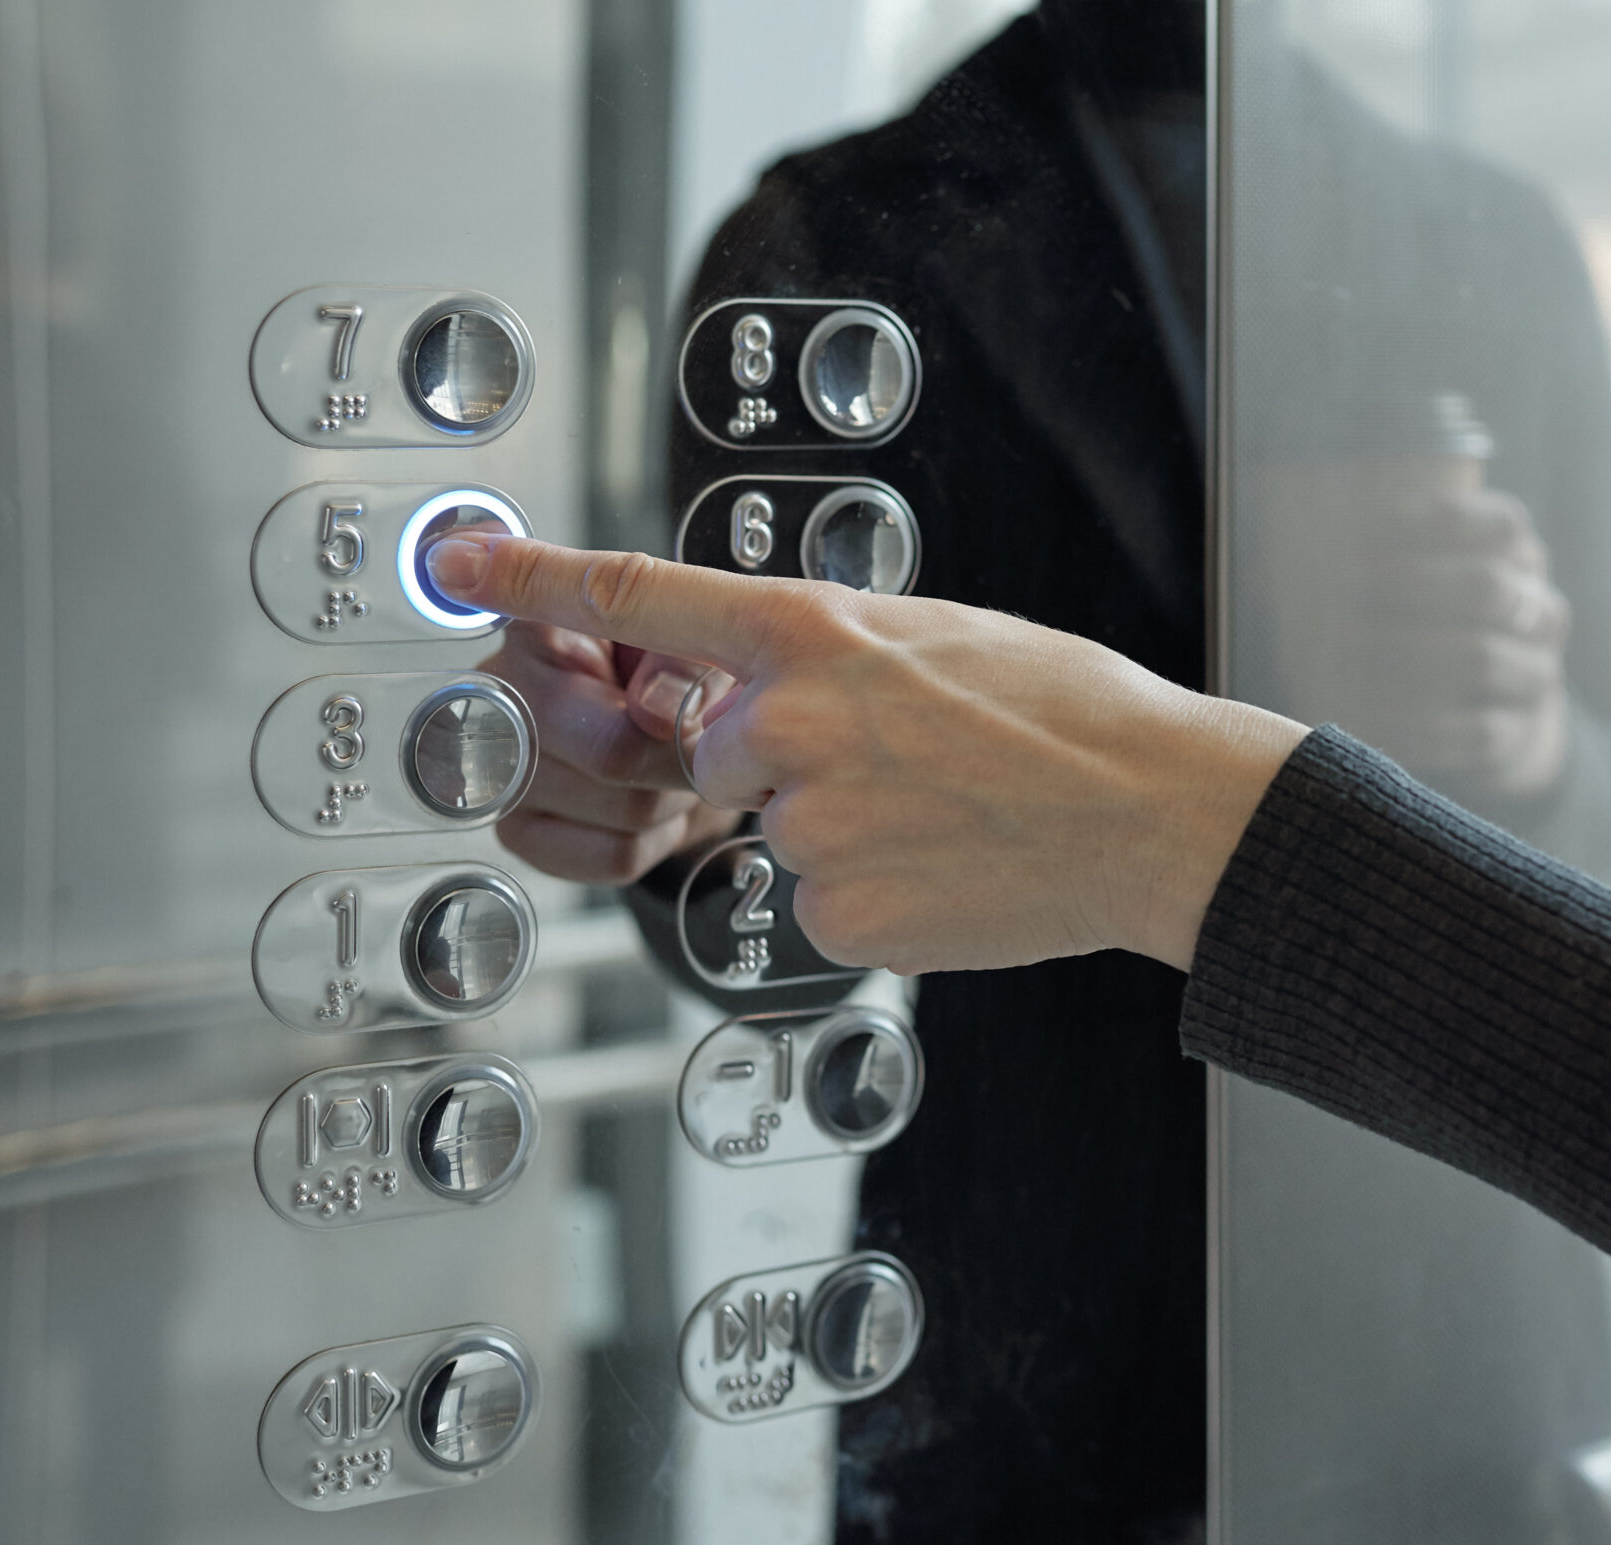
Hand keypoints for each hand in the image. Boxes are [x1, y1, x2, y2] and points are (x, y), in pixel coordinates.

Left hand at [434, 535, 1308, 972]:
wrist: (1151, 812)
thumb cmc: (1069, 714)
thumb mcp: (940, 637)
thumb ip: (835, 654)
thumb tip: (780, 685)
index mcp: (818, 634)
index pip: (644, 596)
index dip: (535, 579)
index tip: (458, 567)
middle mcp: (793, 724)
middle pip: (722, 754)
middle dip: (788, 764)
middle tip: (905, 765)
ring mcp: (810, 826)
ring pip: (780, 834)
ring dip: (847, 831)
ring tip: (947, 816)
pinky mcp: (836, 913)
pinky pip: (818, 904)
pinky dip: (874, 892)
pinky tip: (948, 868)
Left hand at [1348, 489, 1572, 800]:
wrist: (1494, 714)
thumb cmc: (1435, 628)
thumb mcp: (1427, 579)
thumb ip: (1377, 555)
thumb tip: (1281, 542)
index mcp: (1521, 560)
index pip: (1500, 524)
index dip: (1441, 521)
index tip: (1369, 526)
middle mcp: (1539, 612)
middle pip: (1489, 588)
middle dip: (1412, 585)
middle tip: (1347, 590)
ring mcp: (1536, 676)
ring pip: (1482, 660)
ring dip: (1405, 655)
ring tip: (1347, 653)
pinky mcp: (1516, 736)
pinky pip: (1473, 730)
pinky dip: (1416, 721)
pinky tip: (1368, 710)